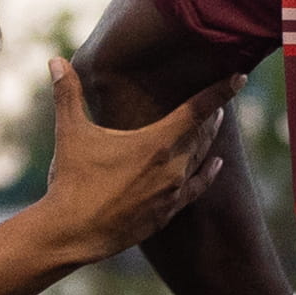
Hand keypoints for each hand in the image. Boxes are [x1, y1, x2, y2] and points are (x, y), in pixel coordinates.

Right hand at [40, 65, 228, 254]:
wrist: (72, 233)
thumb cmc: (72, 181)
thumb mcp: (70, 133)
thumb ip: (67, 94)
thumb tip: (55, 61)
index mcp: (155, 142)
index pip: (197, 109)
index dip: (220, 91)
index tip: (240, 77)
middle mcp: (172, 167)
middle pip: (202, 133)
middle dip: (212, 114)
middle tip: (221, 98)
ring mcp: (171, 192)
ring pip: (200, 159)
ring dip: (208, 140)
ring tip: (215, 123)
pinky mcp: (167, 212)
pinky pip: (196, 188)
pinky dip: (208, 174)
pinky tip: (215, 165)